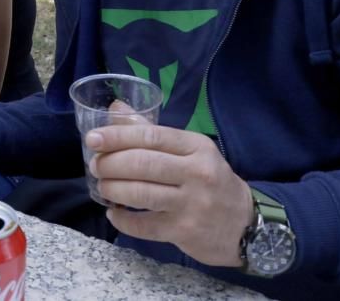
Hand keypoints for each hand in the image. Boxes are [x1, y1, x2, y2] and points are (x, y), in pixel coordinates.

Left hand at [87, 123, 252, 266]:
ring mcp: (192, 204)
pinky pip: (144, 226)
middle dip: (110, 164)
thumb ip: (151, 131)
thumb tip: (115, 109)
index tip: (93, 139)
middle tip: (95, 166)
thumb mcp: (189, 151)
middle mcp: (197, 173)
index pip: (151, 136)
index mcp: (197, 146)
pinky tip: (114, 214)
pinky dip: (123, 220)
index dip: (117, 136)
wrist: (246, 225)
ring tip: (103, 187)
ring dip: (113, 190)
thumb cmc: (209, 181)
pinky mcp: (185, 231)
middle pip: (143, 163)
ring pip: (140, 194)